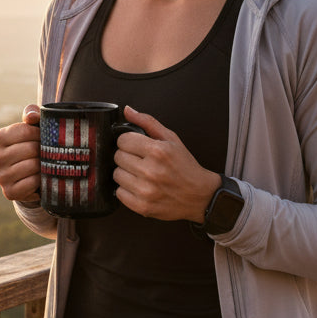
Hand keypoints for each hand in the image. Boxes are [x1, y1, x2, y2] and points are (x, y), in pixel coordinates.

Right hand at [0, 104, 41, 203]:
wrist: (30, 174)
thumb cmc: (33, 144)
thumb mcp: (32, 125)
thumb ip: (32, 113)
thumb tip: (32, 117)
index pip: (26, 131)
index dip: (40, 134)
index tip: (44, 137)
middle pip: (30, 149)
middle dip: (43, 150)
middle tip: (47, 152)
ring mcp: (0, 176)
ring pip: (32, 166)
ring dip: (43, 165)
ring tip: (44, 163)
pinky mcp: (9, 192)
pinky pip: (32, 182)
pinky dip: (40, 180)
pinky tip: (40, 177)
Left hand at [113, 105, 220, 221]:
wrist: (200, 195)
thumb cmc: (185, 167)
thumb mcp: (171, 139)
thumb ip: (147, 122)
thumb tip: (128, 110)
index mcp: (158, 151)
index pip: (123, 140)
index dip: (128, 142)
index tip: (136, 146)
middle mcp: (150, 171)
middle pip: (118, 157)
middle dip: (127, 156)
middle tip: (140, 161)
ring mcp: (145, 190)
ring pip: (116, 175)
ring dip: (126, 173)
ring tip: (141, 174)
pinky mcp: (142, 206)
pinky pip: (119, 193)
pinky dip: (126, 190)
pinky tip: (140, 186)